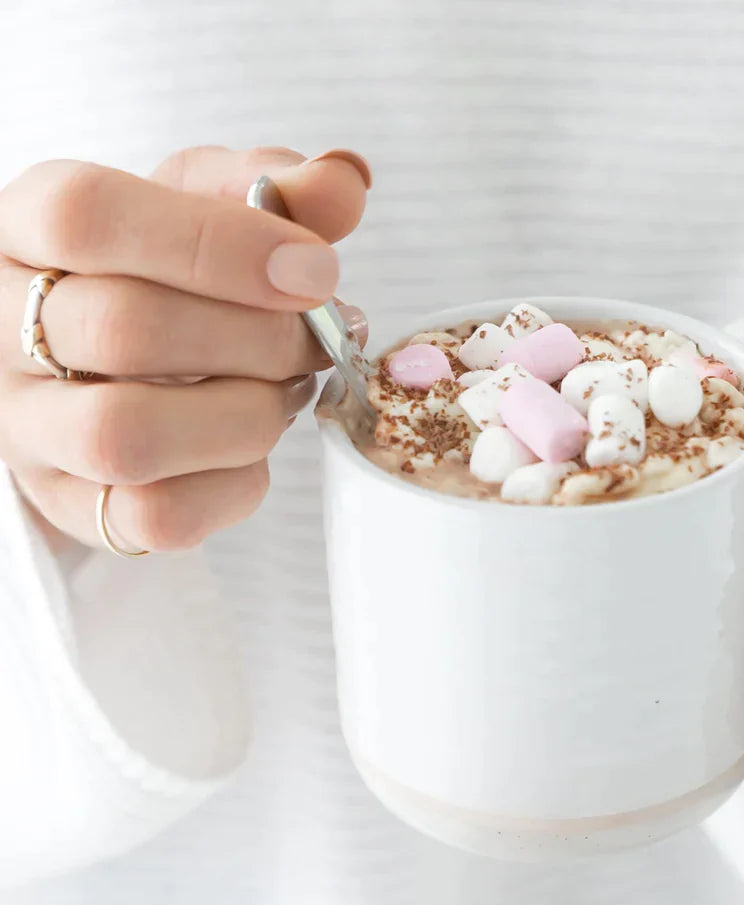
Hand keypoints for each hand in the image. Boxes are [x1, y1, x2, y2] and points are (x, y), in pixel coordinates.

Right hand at [0, 145, 369, 550]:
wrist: (107, 357)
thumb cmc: (159, 273)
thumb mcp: (204, 206)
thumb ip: (273, 188)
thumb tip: (343, 182)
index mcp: (24, 228)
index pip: (85, 216)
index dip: (218, 244)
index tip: (316, 269)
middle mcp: (0, 328)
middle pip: (126, 330)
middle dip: (260, 338)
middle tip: (318, 337)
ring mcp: (26, 426)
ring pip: (127, 436)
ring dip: (248, 415)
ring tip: (285, 390)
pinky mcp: (70, 504)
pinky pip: (157, 516)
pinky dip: (236, 484)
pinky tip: (252, 447)